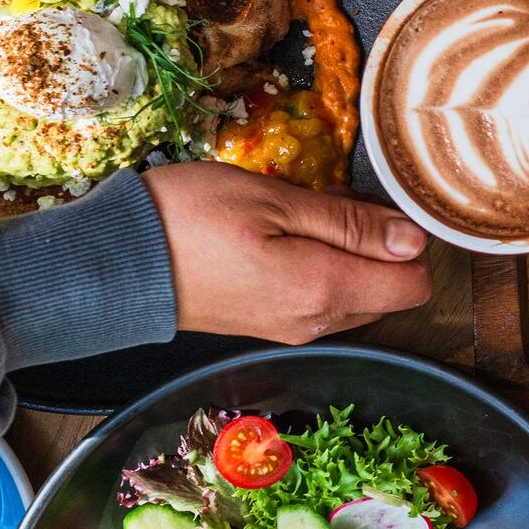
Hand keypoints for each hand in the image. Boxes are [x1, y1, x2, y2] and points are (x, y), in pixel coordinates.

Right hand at [143, 162, 431, 342]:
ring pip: (358, 294)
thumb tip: (415, 240)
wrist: (112, 264)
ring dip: (350, 253)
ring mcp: (293, 329)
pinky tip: (288, 233)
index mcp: (325, 291)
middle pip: (391, 291)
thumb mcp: (275, 200)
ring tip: (304, 211)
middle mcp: (317, 322)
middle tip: (335, 200)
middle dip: (381, 245)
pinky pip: (323, 299)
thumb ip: (351, 224)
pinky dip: (323, 266)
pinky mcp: (272, 325)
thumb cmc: (188, 220)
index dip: (413, 243)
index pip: (416, 285)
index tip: (383, 206)